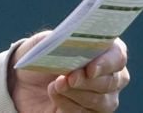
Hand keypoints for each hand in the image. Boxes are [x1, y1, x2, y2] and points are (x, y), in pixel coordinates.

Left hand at [9, 32, 128, 112]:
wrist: (25, 82)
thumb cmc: (42, 56)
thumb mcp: (44, 43)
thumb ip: (57, 39)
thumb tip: (67, 39)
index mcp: (105, 49)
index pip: (118, 55)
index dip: (107, 62)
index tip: (90, 68)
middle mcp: (110, 74)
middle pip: (113, 81)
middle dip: (89, 81)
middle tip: (69, 78)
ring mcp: (103, 97)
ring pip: (102, 101)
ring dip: (77, 93)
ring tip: (57, 84)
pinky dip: (67, 104)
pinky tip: (54, 94)